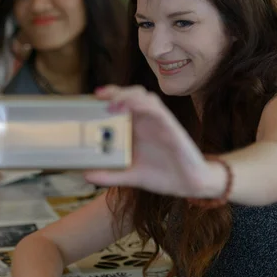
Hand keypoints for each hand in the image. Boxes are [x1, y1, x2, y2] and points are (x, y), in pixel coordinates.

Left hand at [84, 85, 226, 197]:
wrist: (189, 185)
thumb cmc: (162, 175)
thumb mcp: (131, 177)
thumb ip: (110, 175)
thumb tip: (86, 175)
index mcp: (137, 129)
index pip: (122, 103)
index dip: (108, 96)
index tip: (91, 98)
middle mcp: (147, 121)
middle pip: (132, 95)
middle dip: (115, 91)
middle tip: (99, 97)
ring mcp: (160, 122)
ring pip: (144, 97)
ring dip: (127, 96)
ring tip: (112, 105)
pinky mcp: (171, 127)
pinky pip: (157, 109)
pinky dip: (143, 105)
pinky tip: (130, 109)